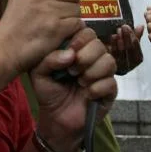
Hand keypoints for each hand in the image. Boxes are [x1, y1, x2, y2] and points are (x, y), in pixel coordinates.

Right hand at [0, 0, 82, 74]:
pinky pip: (77, 23)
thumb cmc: (13, 26)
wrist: (5, 50)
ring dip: (72, 18)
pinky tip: (61, 34)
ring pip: (77, 8)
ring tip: (59, 26)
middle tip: (61, 14)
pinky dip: (72, 30)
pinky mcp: (57, 27)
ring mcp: (49, 10)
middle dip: (71, 2)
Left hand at [30, 27, 116, 151]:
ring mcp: (103, 74)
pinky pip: (111, 82)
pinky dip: (97, 88)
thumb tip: (70, 54)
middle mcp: (92, 59)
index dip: (80, 39)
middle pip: (100, 44)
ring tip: (80, 81)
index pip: (86, 32)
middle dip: (86, 56)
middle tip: (72, 70)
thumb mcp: (39, 73)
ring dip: (92, 72)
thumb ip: (48, 59)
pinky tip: (87, 94)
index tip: (69, 51)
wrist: (56, 118)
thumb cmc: (48, 91)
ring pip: (109, 61)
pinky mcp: (110, 91)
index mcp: (76, 50)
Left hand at [108, 24, 143, 73]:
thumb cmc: (120, 50)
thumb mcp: (129, 43)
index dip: (134, 37)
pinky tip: (113, 36)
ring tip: (118, 30)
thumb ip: (136, 35)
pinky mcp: (110, 65)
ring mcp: (120, 66)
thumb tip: (141, 26)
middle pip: (130, 50)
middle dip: (127, 36)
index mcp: (137, 59)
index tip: (129, 27)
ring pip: (121, 52)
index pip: (137, 49)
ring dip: (120, 39)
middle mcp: (130, 65)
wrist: (104, 59)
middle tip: (124, 26)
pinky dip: (113, 44)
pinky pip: (112, 54)